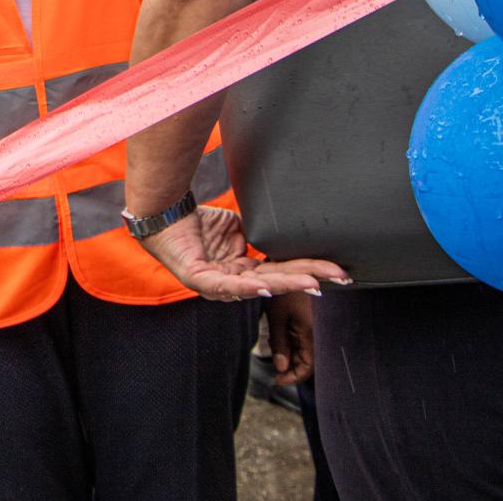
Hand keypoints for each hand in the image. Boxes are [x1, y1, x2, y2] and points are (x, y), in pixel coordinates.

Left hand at [140, 206, 349, 299]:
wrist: (164, 214)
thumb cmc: (196, 223)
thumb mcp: (236, 228)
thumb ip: (256, 235)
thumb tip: (280, 229)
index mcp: (242, 271)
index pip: (281, 272)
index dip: (308, 270)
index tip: (336, 269)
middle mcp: (232, 282)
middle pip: (277, 281)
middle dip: (309, 279)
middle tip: (339, 277)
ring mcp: (215, 284)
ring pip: (257, 286)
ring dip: (286, 284)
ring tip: (312, 282)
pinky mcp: (198, 279)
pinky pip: (225, 286)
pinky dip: (245, 287)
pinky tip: (264, 287)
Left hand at [264, 291, 315, 385]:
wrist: (296, 267)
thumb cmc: (284, 289)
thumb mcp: (276, 316)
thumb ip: (279, 343)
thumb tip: (281, 368)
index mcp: (311, 333)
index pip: (307, 367)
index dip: (293, 377)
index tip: (277, 380)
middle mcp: (319, 333)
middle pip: (309, 361)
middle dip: (292, 368)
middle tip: (276, 372)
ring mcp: (318, 327)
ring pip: (307, 351)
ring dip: (293, 357)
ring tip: (277, 355)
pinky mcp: (315, 321)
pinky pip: (307, 339)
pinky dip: (295, 345)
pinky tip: (283, 340)